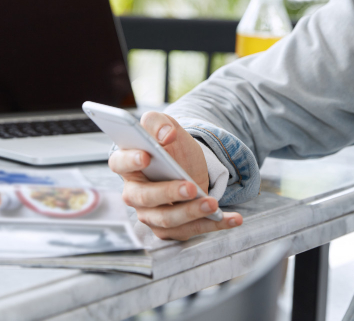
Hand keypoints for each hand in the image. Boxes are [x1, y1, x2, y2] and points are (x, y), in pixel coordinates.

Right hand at [107, 111, 242, 239]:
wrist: (189, 166)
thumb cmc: (171, 147)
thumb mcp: (165, 126)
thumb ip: (158, 122)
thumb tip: (166, 135)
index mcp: (128, 165)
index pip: (120, 164)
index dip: (130, 161)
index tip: (146, 156)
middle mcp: (135, 194)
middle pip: (145, 198)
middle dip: (169, 193)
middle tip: (190, 187)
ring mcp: (151, 214)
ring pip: (167, 219)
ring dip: (191, 212)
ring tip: (212, 204)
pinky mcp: (170, 229)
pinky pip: (190, 230)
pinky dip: (214, 225)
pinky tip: (234, 218)